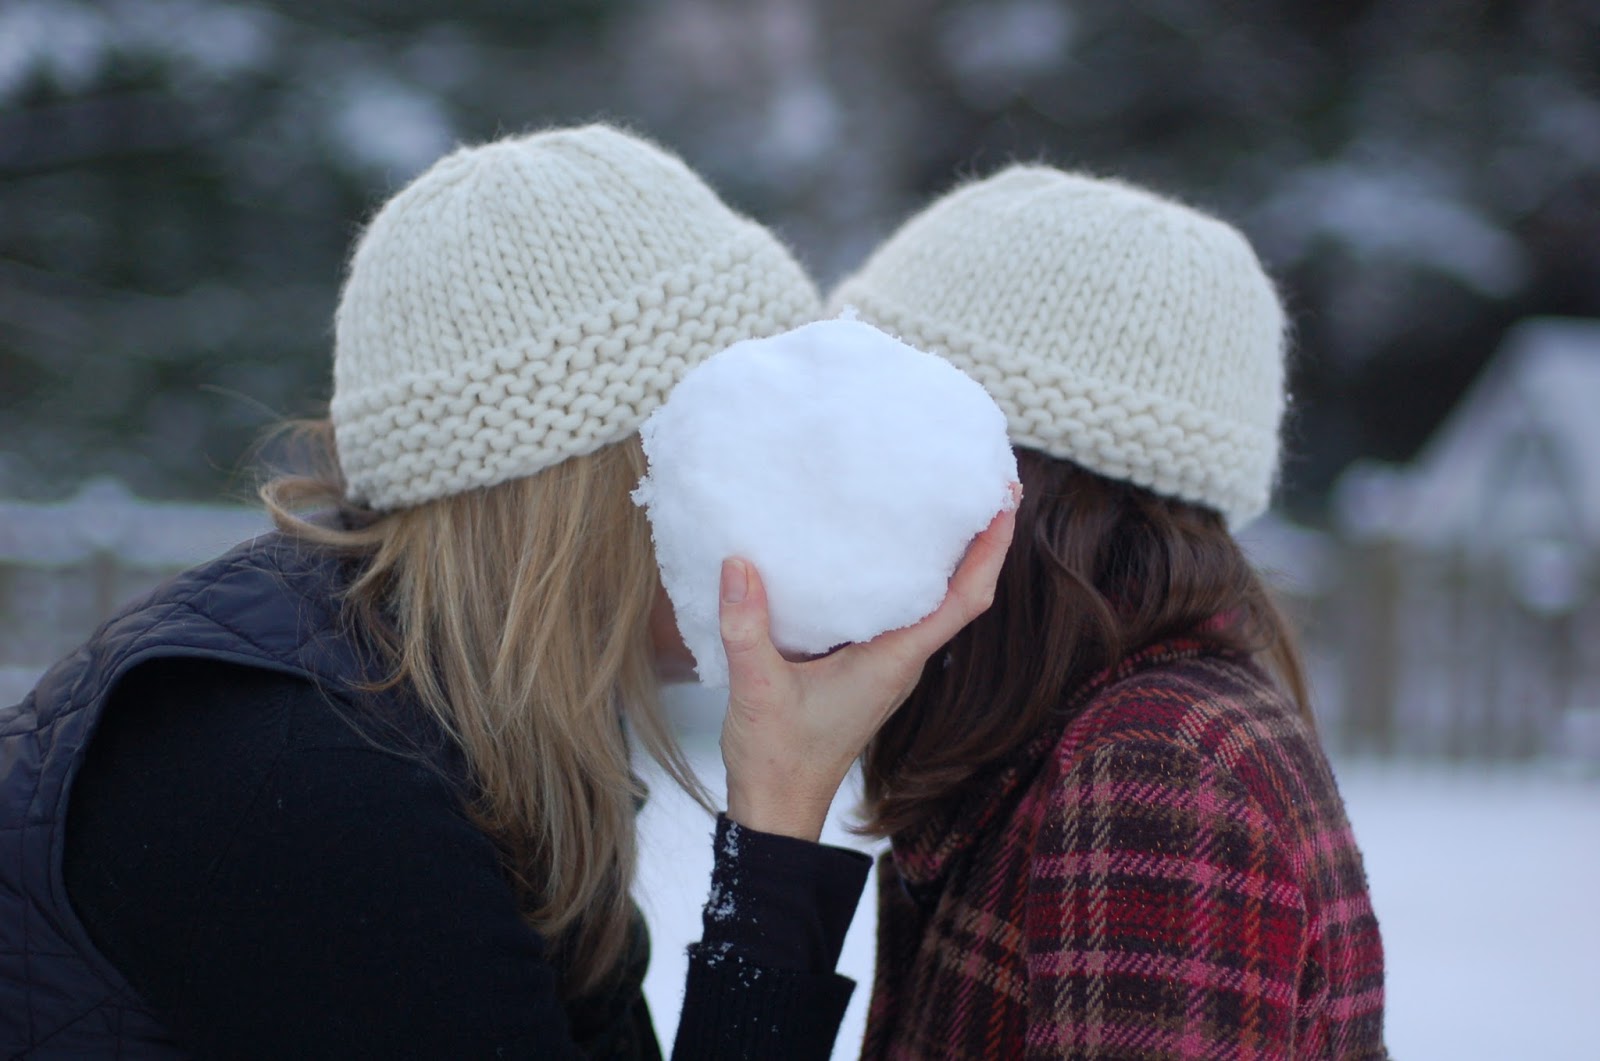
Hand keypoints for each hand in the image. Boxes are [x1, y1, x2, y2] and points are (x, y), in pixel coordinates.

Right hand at [716, 490, 1018, 840]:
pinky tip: (884, 549)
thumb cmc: (777, 759)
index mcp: (893, 662)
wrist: (776, 807)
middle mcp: (900, 660)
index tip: (1005, 502)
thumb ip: (746, 628)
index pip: (963, 601)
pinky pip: (899, 613)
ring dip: (948, 557)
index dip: (990, 551)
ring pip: (932, 603)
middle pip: (959, 593)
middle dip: (980, 540)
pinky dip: (907, 576)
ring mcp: (885, 665)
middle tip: (987, 484)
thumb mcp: (756, 690)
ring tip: (946, 503)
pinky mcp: (864, 668)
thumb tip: (738, 564)